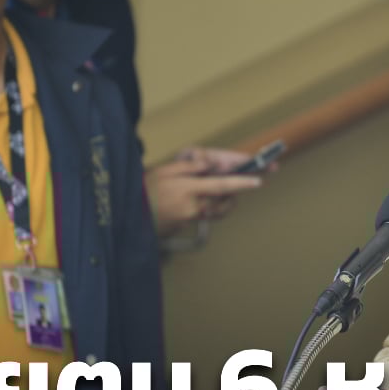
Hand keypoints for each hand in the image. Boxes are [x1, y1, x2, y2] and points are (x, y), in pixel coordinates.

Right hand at [146, 147, 264, 235]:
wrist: (129, 216)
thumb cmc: (145, 190)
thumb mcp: (164, 171)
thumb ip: (189, 166)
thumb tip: (209, 163)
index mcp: (188, 190)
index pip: (221, 186)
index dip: (242, 183)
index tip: (259, 181)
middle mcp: (193, 207)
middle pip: (224, 199)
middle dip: (234, 191)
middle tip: (239, 181)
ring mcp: (191, 219)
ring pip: (218, 209)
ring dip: (224, 200)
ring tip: (220, 190)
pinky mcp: (187, 226)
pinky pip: (206, 215)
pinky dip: (208, 206)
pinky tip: (198, 198)